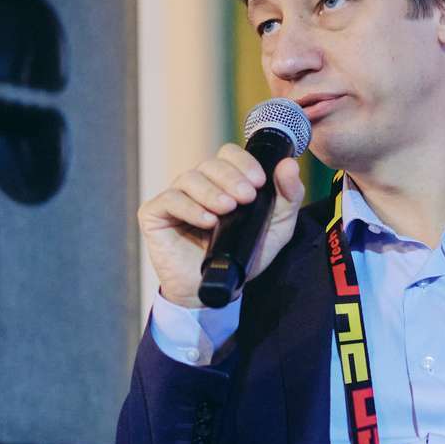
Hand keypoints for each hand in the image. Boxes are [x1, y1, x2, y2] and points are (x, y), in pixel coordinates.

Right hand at [137, 145, 305, 307]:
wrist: (217, 289)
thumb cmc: (243, 254)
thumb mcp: (276, 228)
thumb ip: (288, 197)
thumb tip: (289, 165)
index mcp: (223, 181)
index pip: (229, 154)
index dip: (243, 162)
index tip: (258, 182)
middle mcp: (198, 184)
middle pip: (210, 163)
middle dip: (230, 178)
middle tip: (246, 197)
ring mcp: (175, 197)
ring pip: (189, 178)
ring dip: (211, 192)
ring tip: (226, 210)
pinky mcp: (155, 214)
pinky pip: (169, 199)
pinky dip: (189, 208)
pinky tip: (207, 221)